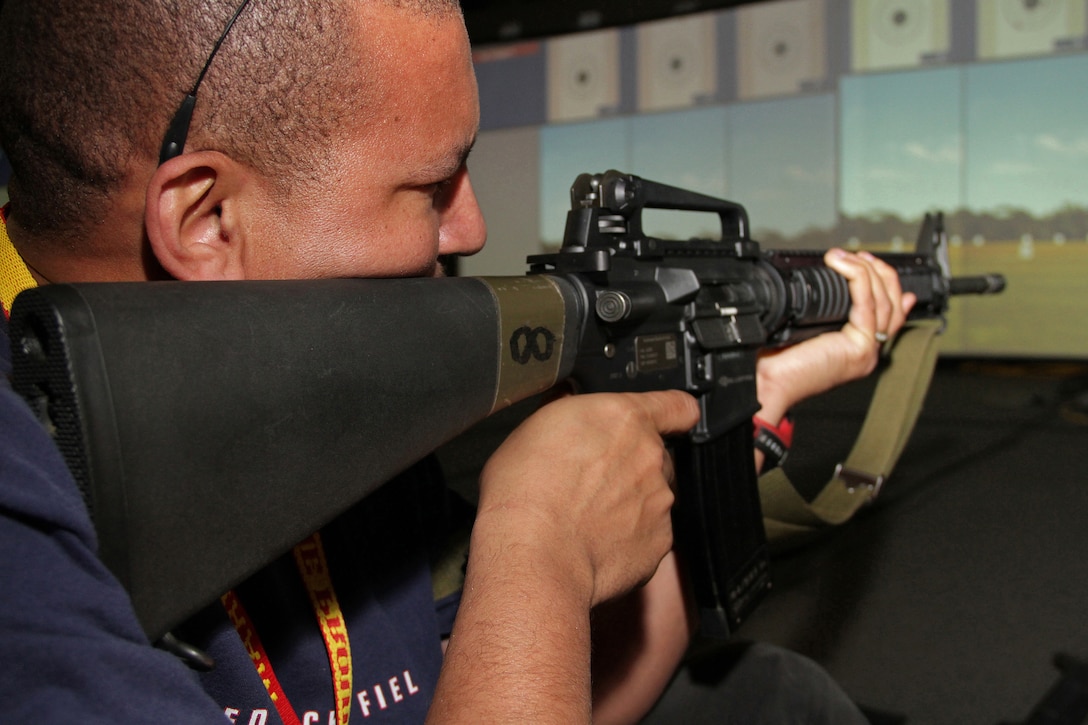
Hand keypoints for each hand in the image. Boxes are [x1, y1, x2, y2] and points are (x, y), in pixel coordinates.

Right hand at [473, 390, 699, 606]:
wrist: (533, 554)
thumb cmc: (524, 492)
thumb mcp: (533, 429)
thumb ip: (569, 417)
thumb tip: (570, 411)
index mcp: (624, 419)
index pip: (677, 406)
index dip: (672, 415)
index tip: (668, 421)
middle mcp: (650, 455)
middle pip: (655, 455)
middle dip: (631, 465)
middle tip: (591, 481)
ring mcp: (659, 500)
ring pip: (652, 496)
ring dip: (629, 503)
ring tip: (585, 518)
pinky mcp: (659, 541)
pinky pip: (649, 534)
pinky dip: (628, 538)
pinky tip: (593, 542)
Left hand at [755, 248, 916, 422]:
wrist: (765, 382)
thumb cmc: (776, 360)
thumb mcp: (803, 327)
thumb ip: (821, 311)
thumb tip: (827, 282)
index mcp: (856, 347)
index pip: (889, 314)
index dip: (887, 285)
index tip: (870, 263)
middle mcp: (867, 351)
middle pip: (892, 304)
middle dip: (881, 273)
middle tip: (860, 256)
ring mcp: (866, 351)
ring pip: (883, 301)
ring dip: (866, 271)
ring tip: (845, 257)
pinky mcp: (859, 348)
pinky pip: (867, 303)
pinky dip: (857, 278)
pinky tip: (842, 265)